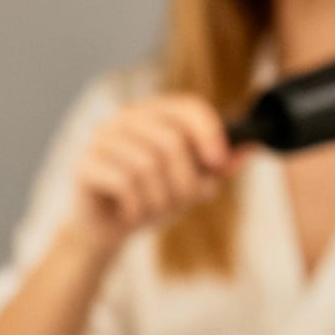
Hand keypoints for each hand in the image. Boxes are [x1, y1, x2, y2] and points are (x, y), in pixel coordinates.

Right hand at [64, 94, 238, 255]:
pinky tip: (133, 213)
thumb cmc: (150, 197)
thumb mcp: (191, 182)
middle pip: (171, 141)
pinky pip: (124, 183)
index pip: (187, 106)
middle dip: (186, 180)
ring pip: (148, 165)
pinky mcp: (84, 166)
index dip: (209, 132)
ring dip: (161, 198)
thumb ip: (217, 165)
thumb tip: (250, 147)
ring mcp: (100, 141)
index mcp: (151, 114)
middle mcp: (123, 120)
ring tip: (156, 210)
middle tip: (185, 201)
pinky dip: (138, 206)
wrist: (106, 229)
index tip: (218, 163)